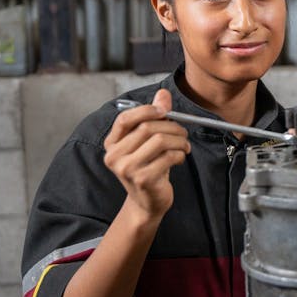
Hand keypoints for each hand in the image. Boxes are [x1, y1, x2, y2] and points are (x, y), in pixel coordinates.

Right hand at [103, 89, 190, 221]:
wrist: (147, 202)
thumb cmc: (148, 167)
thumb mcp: (148, 142)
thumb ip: (154, 117)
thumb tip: (163, 94)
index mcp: (111, 144)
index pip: (125, 118)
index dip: (146, 110)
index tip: (165, 111)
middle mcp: (114, 156)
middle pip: (146, 127)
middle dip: (171, 126)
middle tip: (183, 132)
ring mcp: (127, 169)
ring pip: (160, 141)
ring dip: (179, 140)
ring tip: (184, 146)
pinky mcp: (142, 179)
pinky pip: (168, 157)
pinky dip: (180, 154)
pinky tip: (179, 158)